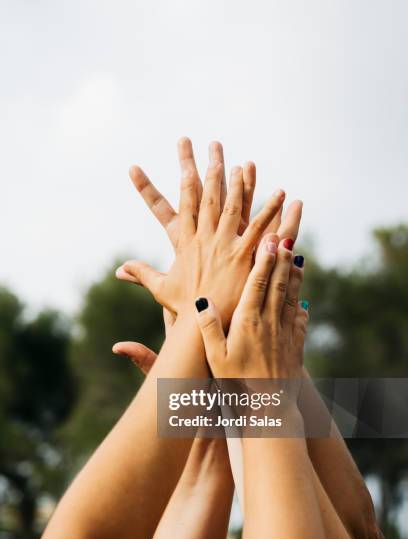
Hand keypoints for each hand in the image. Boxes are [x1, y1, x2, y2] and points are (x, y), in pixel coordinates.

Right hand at [117, 140, 285, 324]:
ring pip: (234, 207)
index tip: (185, 156)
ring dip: (240, 183)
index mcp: (186, 241)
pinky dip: (271, 210)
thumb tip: (119, 271)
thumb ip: (141, 274)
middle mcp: (205, 238)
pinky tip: (281, 193)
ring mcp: (226, 246)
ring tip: (244, 163)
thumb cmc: (182, 308)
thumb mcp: (160, 288)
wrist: (200, 327)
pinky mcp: (245, 257)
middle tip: (213, 144)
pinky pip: (261, 229)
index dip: (185, 176)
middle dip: (210, 168)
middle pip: (209, 196)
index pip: (185, 201)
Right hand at [195, 235, 308, 380]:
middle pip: (278, 284)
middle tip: (286, 235)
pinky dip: (302, 303)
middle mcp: (270, 323)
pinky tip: (304, 298)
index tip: (268, 239)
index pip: (257, 284)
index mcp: (248, 323)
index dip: (264, 260)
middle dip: (282, 258)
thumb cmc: (236, 385)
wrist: (270, 409)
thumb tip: (202, 300)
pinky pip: (301, 319)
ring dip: (294, 274)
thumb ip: (208, 328)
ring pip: (292, 297)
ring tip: (298, 255)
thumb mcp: (215, 358)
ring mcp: (286, 334)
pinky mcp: (296, 346)